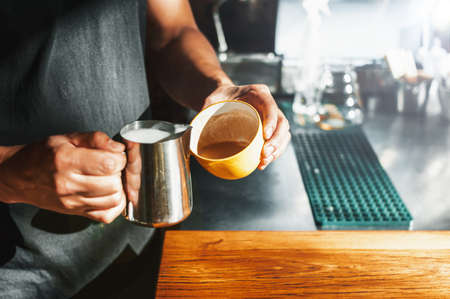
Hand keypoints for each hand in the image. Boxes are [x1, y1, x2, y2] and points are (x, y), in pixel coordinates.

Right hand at [0, 132, 126, 222]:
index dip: (119, 158)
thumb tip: (119, 148)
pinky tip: (109, 193)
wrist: (19, 176)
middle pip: (113, 184)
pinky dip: (114, 205)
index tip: (114, 155)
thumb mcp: (67, 138)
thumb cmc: (42, 155)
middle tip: (111, 166)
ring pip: (113, 200)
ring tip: (109, 178)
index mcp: (67, 161)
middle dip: (119, 173)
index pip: (108, 164)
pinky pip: (106, 215)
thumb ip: (96, 139)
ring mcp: (72, 202)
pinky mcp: (76, 213)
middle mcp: (69, 184)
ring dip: (117, 188)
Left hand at [203, 84, 290, 169]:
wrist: (225, 98)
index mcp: (258, 93)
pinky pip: (279, 140)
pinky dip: (275, 153)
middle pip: (282, 122)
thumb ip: (205, 110)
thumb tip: (194, 131)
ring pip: (284, 133)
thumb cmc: (219, 98)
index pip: (270, 106)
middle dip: (276, 141)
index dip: (271, 121)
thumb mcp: (211, 99)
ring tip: (264, 162)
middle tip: (265, 154)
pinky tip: (264, 163)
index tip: (265, 136)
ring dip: (278, 149)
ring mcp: (272, 117)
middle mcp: (269, 104)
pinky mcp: (271, 128)